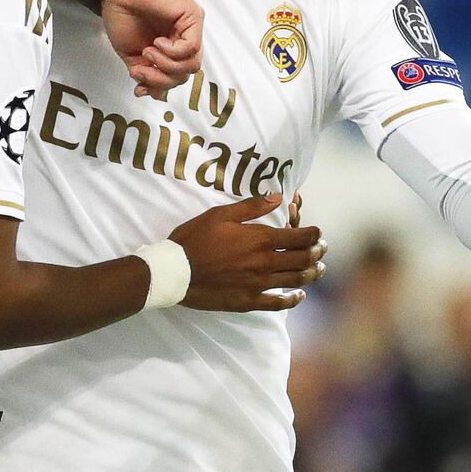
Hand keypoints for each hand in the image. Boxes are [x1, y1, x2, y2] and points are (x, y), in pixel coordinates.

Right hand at [101, 0, 202, 99]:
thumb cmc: (122, 14)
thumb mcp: (131, 54)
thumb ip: (144, 73)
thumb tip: (152, 94)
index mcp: (170, 47)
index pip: (176, 76)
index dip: (159, 86)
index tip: (139, 86)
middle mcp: (183, 38)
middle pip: (185, 74)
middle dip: (161, 79)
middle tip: (141, 69)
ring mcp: (190, 28)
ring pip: (192, 65)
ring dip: (166, 66)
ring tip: (148, 52)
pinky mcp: (193, 17)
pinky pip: (191, 48)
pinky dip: (171, 52)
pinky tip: (156, 43)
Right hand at [169, 193, 326, 311]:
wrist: (176, 271)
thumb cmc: (195, 238)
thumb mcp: (220, 215)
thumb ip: (251, 207)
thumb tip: (278, 198)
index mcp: (259, 240)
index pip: (297, 237)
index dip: (312, 234)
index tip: (319, 232)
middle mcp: (264, 263)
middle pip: (301, 259)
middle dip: (316, 252)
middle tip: (323, 249)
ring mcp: (258, 284)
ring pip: (294, 280)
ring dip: (311, 274)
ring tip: (320, 269)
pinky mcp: (249, 301)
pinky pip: (277, 303)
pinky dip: (292, 299)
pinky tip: (299, 296)